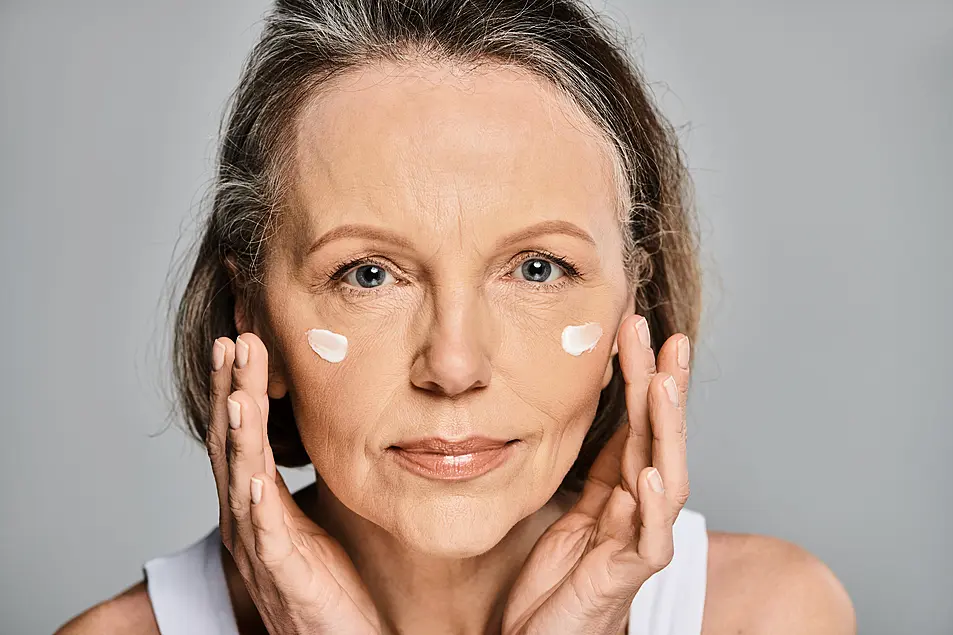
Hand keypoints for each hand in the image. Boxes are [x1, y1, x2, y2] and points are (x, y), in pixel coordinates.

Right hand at [207, 333, 381, 634]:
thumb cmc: (324, 579)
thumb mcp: (310, 516)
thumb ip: (298, 477)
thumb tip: (315, 428)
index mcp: (257, 499)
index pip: (244, 432)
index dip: (238, 385)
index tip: (242, 338)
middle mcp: (247, 517)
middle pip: (233, 444)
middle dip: (231, 391)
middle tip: (234, 341)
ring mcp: (259, 545)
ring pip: (241, 480)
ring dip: (239, 436)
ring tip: (237, 396)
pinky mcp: (282, 574)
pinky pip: (266, 536)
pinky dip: (258, 505)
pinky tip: (256, 477)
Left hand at [501, 314, 690, 634]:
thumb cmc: (556, 584)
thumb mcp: (572, 515)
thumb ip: (593, 476)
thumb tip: (594, 422)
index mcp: (621, 491)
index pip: (636, 423)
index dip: (639, 377)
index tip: (635, 328)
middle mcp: (638, 509)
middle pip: (657, 438)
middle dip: (662, 386)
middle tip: (663, 335)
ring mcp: (638, 540)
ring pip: (665, 477)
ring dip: (666, 430)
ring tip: (663, 385)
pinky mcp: (628, 574)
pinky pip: (648, 539)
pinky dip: (652, 506)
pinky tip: (650, 473)